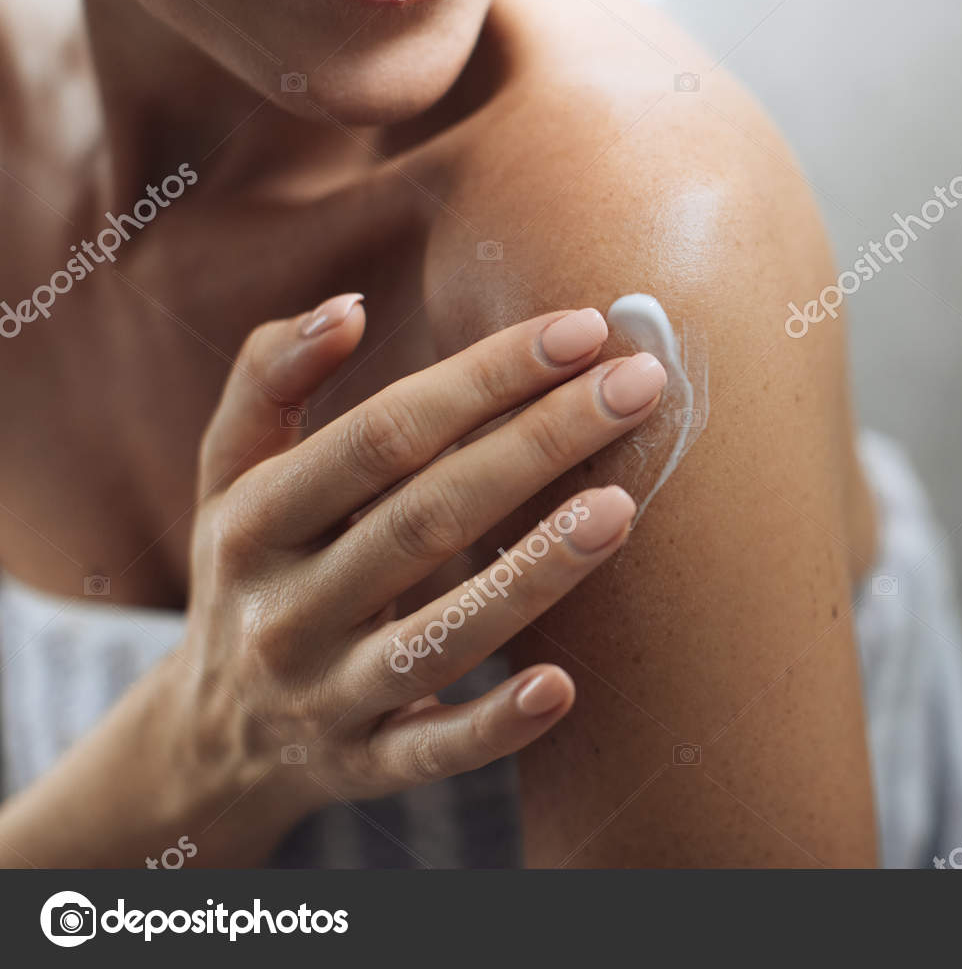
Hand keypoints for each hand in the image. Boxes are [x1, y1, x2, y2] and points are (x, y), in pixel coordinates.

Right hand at [162, 292, 666, 843]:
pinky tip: (561, 687)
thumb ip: (270, 378)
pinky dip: (493, 726)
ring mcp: (324, 695)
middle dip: (538, 443)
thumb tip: (346, 306)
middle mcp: (285, 610)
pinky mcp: (364, 767)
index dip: (484, 377)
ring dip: (532, 573)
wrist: (211, 739)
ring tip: (621, 507)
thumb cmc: (253, 568)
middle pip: (426, 518)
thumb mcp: (231, 473)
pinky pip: (432, 752)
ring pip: (439, 635)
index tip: (582, 330)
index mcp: (254, 521)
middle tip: (638, 386)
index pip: (384, 436)